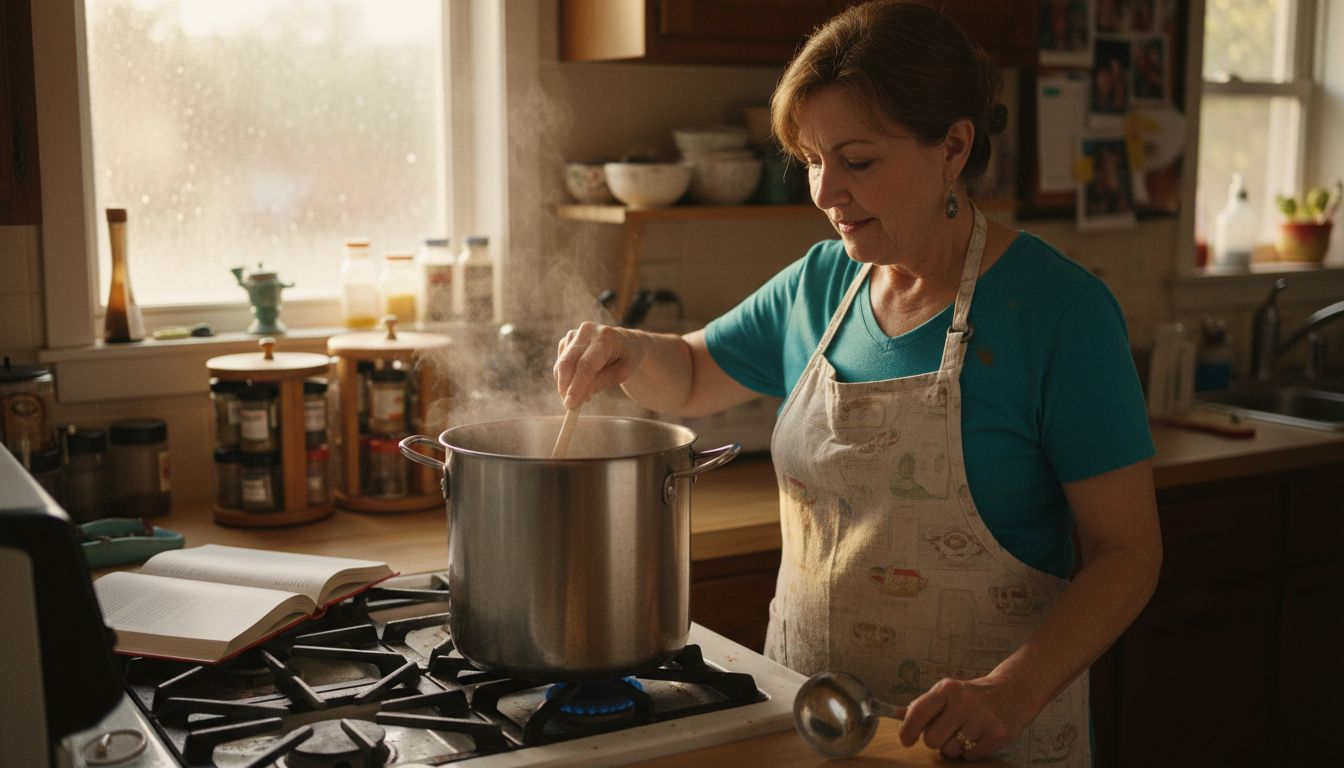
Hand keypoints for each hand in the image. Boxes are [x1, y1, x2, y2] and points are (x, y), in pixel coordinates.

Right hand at [554, 321, 645, 408]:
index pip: (586, 364)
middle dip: (565, 387)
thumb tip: (578, 398)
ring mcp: (574, 333)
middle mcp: (587, 330)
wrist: (625, 342)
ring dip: (566, 384)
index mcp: (606, 337)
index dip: (577, 385)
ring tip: (584, 395)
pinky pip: (560, 363)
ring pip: (561, 364)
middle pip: (568, 362)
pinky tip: (580, 384)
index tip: (570, 404)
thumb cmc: (626, 359)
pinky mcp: (566, 340)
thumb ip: (600, 383)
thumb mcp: (622, 373)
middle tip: (570, 407)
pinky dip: (566, 378)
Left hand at [897, 676, 1034, 760]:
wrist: (1013, 692)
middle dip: (935, 740)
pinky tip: (977, 736)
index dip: (908, 730)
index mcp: (948, 689)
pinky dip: (970, 751)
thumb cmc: (972, 695)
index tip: (906, 740)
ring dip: (953, 746)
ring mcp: (983, 720)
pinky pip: (969, 757)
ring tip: (965, 730)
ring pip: (950, 751)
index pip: (919, 712)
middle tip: (945, 731)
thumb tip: (897, 716)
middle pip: (932, 740)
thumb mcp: (948, 691)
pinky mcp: (998, 736)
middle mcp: (965, 702)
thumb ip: (924, 705)